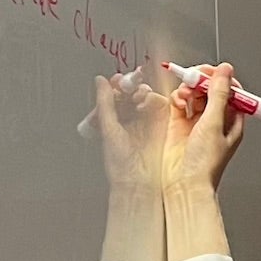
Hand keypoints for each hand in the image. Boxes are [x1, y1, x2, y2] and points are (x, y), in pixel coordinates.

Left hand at [92, 72, 175, 193]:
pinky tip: (145, 102)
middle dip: (130, 85)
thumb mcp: (108, 128)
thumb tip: (100, 81)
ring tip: (136, 95)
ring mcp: (146, 119)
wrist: (138, 180)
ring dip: (139, 91)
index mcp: (114, 120)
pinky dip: (152, 98)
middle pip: (130, 93)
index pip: (115, 96)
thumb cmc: (120, 163)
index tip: (116, 80)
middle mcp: (130, 118)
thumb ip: (105, 103)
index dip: (116, 86)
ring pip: (144, 95)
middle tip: (128, 83)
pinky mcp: (161, 122)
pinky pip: (158, 103)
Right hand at [165, 62, 252, 191]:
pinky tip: (178, 103)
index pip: (230, 91)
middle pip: (211, 90)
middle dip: (202, 81)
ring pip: (195, 94)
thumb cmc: (204, 164)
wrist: (184, 184)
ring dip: (189, 89)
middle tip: (194, 78)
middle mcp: (215, 120)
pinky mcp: (179, 126)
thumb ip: (218, 94)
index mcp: (232, 121)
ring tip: (185, 93)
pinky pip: (180, 103)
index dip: (220, 78)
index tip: (210, 71)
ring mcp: (197, 123)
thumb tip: (225, 71)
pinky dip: (178, 99)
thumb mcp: (214, 123)